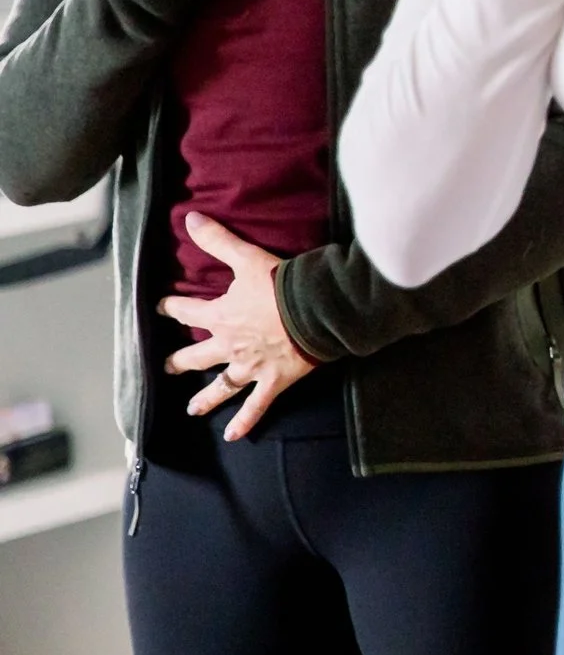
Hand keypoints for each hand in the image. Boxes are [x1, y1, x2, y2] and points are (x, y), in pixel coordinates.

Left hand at [160, 215, 315, 437]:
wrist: (313, 308)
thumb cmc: (280, 282)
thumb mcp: (246, 257)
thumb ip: (217, 239)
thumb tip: (189, 218)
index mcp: (221, 316)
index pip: (189, 311)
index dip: (173, 307)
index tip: (160, 307)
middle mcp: (230, 346)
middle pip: (198, 356)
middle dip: (181, 361)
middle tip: (167, 367)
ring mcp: (250, 367)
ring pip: (222, 386)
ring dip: (205, 399)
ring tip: (192, 410)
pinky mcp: (272, 381)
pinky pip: (255, 406)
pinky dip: (245, 421)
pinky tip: (234, 436)